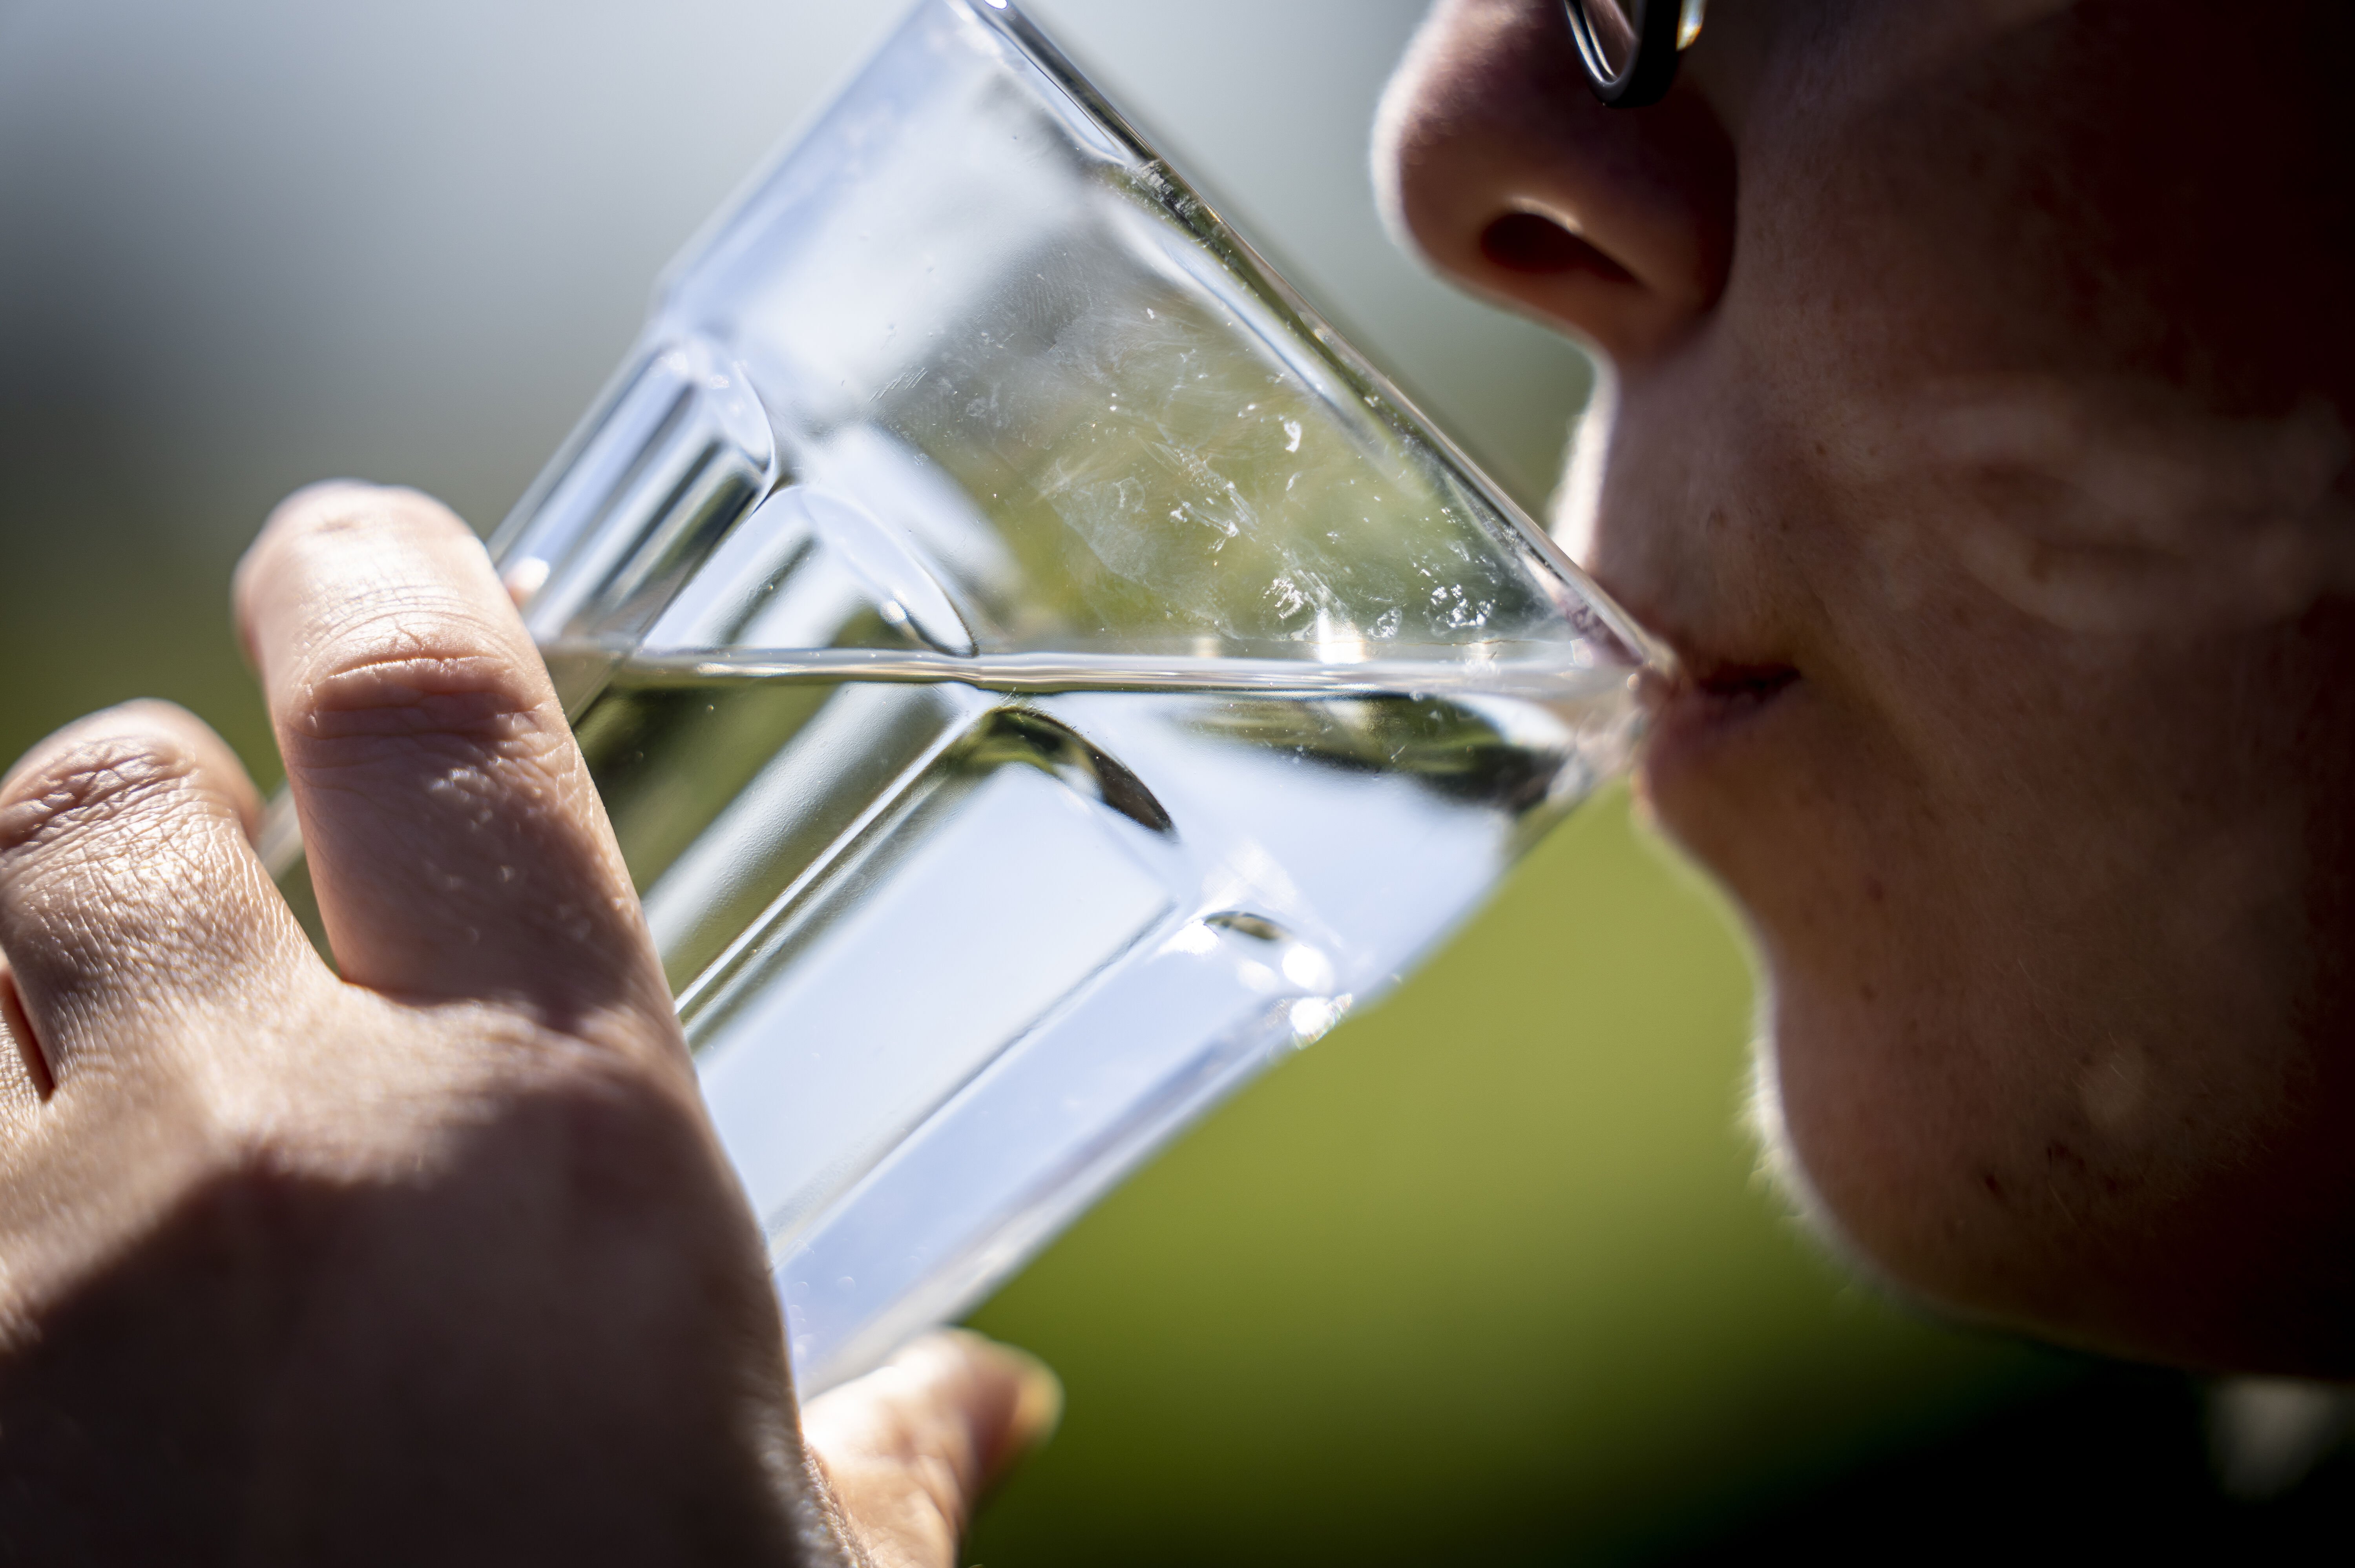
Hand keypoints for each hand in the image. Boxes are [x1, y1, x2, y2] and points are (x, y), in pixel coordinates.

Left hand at [0, 483, 1056, 1563]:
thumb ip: (882, 1481)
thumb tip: (995, 1410)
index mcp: (544, 1158)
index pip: (426, 709)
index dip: (374, 577)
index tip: (353, 552)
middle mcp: (250, 1161)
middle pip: (89, 800)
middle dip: (134, 835)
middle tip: (200, 949)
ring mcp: (2, 1289)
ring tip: (77, 1137)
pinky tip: (21, 1300)